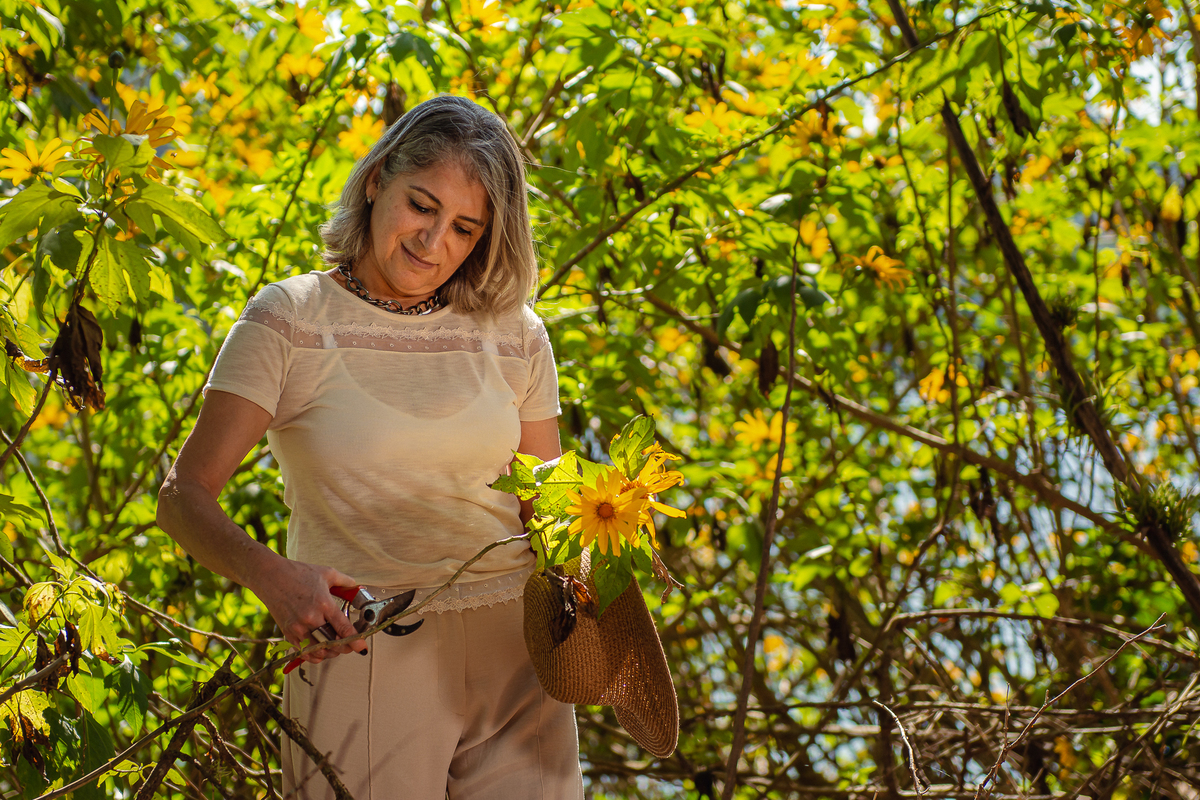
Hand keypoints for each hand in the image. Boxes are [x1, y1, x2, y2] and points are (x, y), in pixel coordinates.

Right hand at [248, 555, 367, 664]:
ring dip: (331, 652)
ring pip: (319, 652)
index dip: (355, 640)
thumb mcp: (327, 573)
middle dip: (345, 647)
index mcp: (323, 603)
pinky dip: (315, 655)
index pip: (343, 628)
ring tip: (336, 646)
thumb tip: (357, 587)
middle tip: (350, 644)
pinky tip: (321, 648)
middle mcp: (311, 618)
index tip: (362, 647)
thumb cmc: (298, 573)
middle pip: (333, 643)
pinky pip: (305, 653)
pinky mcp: (288, 633)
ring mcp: (298, 628)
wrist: (271, 576)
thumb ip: (345, 581)